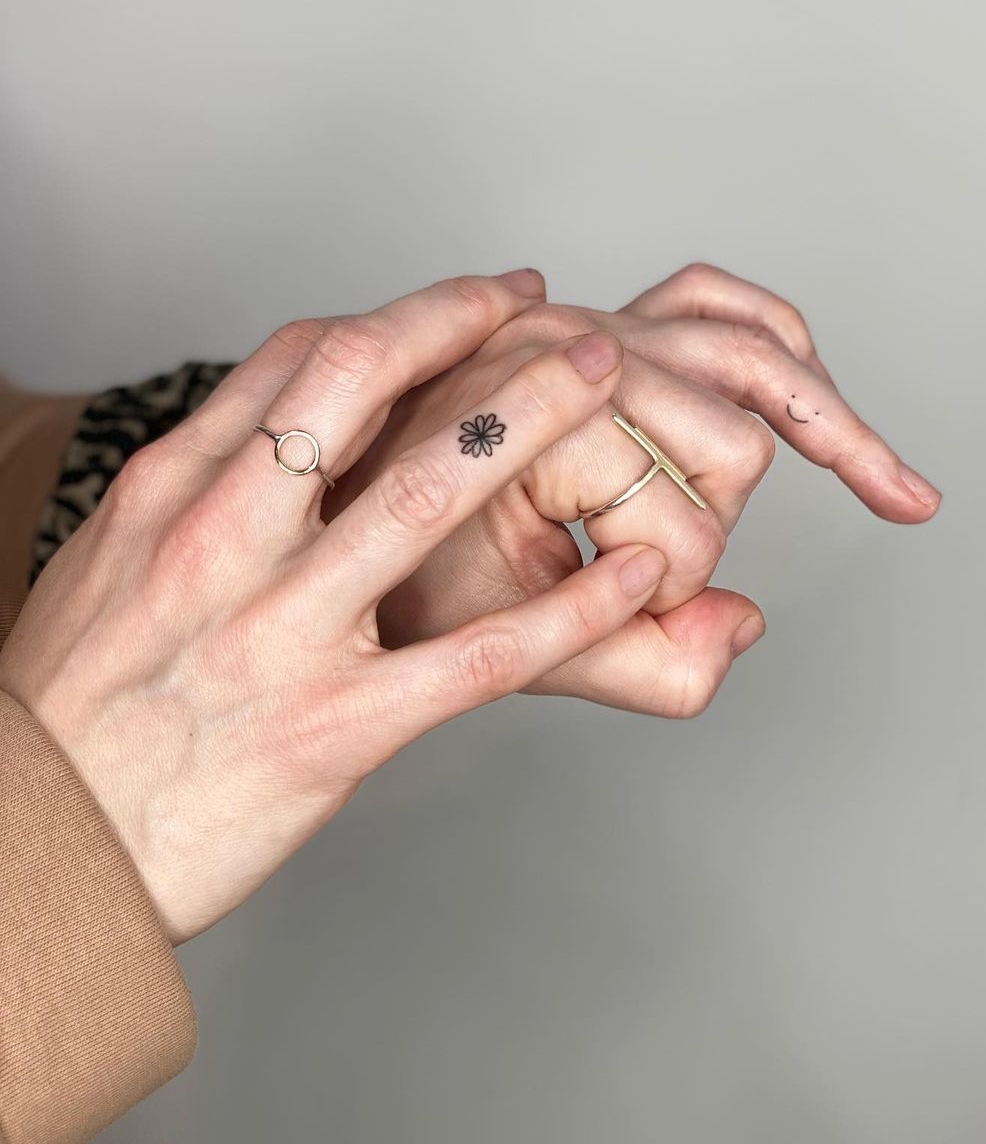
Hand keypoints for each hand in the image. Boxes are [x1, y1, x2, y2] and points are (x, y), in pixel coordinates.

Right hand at [0, 272, 673, 942]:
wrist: (40, 852)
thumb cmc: (77, 709)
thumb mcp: (111, 569)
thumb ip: (199, 496)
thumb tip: (277, 437)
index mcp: (170, 494)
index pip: (296, 362)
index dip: (402, 319)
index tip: (470, 305)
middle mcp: (224, 541)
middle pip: (360, 386)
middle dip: (468, 329)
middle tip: (551, 316)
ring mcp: (283, 631)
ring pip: (428, 493)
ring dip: (531, 422)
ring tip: (603, 386)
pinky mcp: (337, 727)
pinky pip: (479, 656)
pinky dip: (571, 608)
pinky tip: (635, 579)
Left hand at [329, 264, 940, 714]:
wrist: (337, 511)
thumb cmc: (398, 568)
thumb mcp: (504, 645)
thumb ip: (631, 662)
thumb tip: (743, 626)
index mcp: (530, 416)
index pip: (686, 526)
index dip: (666, 596)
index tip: (610, 612)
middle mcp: (564, 345)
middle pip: (732, 444)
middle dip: (708, 530)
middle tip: (642, 566)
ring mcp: (587, 322)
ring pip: (752, 364)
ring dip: (821, 431)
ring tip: (895, 489)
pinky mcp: (601, 324)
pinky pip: (720, 305)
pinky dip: (779, 350)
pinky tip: (819, 396)